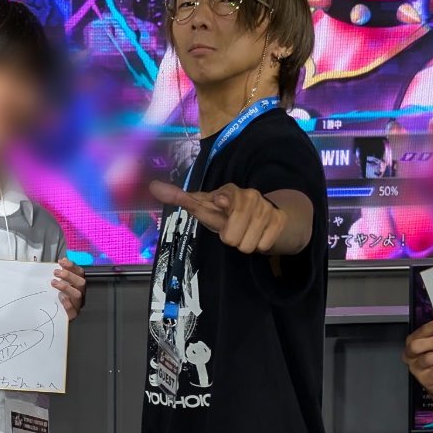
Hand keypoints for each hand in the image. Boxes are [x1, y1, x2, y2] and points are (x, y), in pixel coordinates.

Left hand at [51, 258, 84, 320]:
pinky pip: (73, 311)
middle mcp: (81, 294)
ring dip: (66, 287)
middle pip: (81, 283)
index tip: (61, 261)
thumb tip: (55, 265)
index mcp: (78, 284)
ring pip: (78, 295)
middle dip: (69, 276)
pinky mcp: (73, 315)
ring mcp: (78, 305)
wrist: (55, 316)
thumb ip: (59, 276)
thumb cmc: (56, 297)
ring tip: (54, 283)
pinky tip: (62, 299)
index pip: (80, 273)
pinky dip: (68, 304)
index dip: (72, 266)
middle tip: (56, 272)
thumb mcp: (57, 284)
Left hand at [147, 180, 291, 252]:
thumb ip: (181, 198)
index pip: (225, 196)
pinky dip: (259, 246)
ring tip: (245, 233)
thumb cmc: (229, 214)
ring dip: (244, 243)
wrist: (268, 218)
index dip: (223, 201)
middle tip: (233, 230)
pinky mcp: (280, 220)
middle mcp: (249, 196)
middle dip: (229, 238)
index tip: (221, 202)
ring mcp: (266, 207)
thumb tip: (153, 186)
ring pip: (246, 245)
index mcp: (229, 192)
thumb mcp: (205, 208)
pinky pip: (263, 246)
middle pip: (231, 236)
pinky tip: (259, 235)